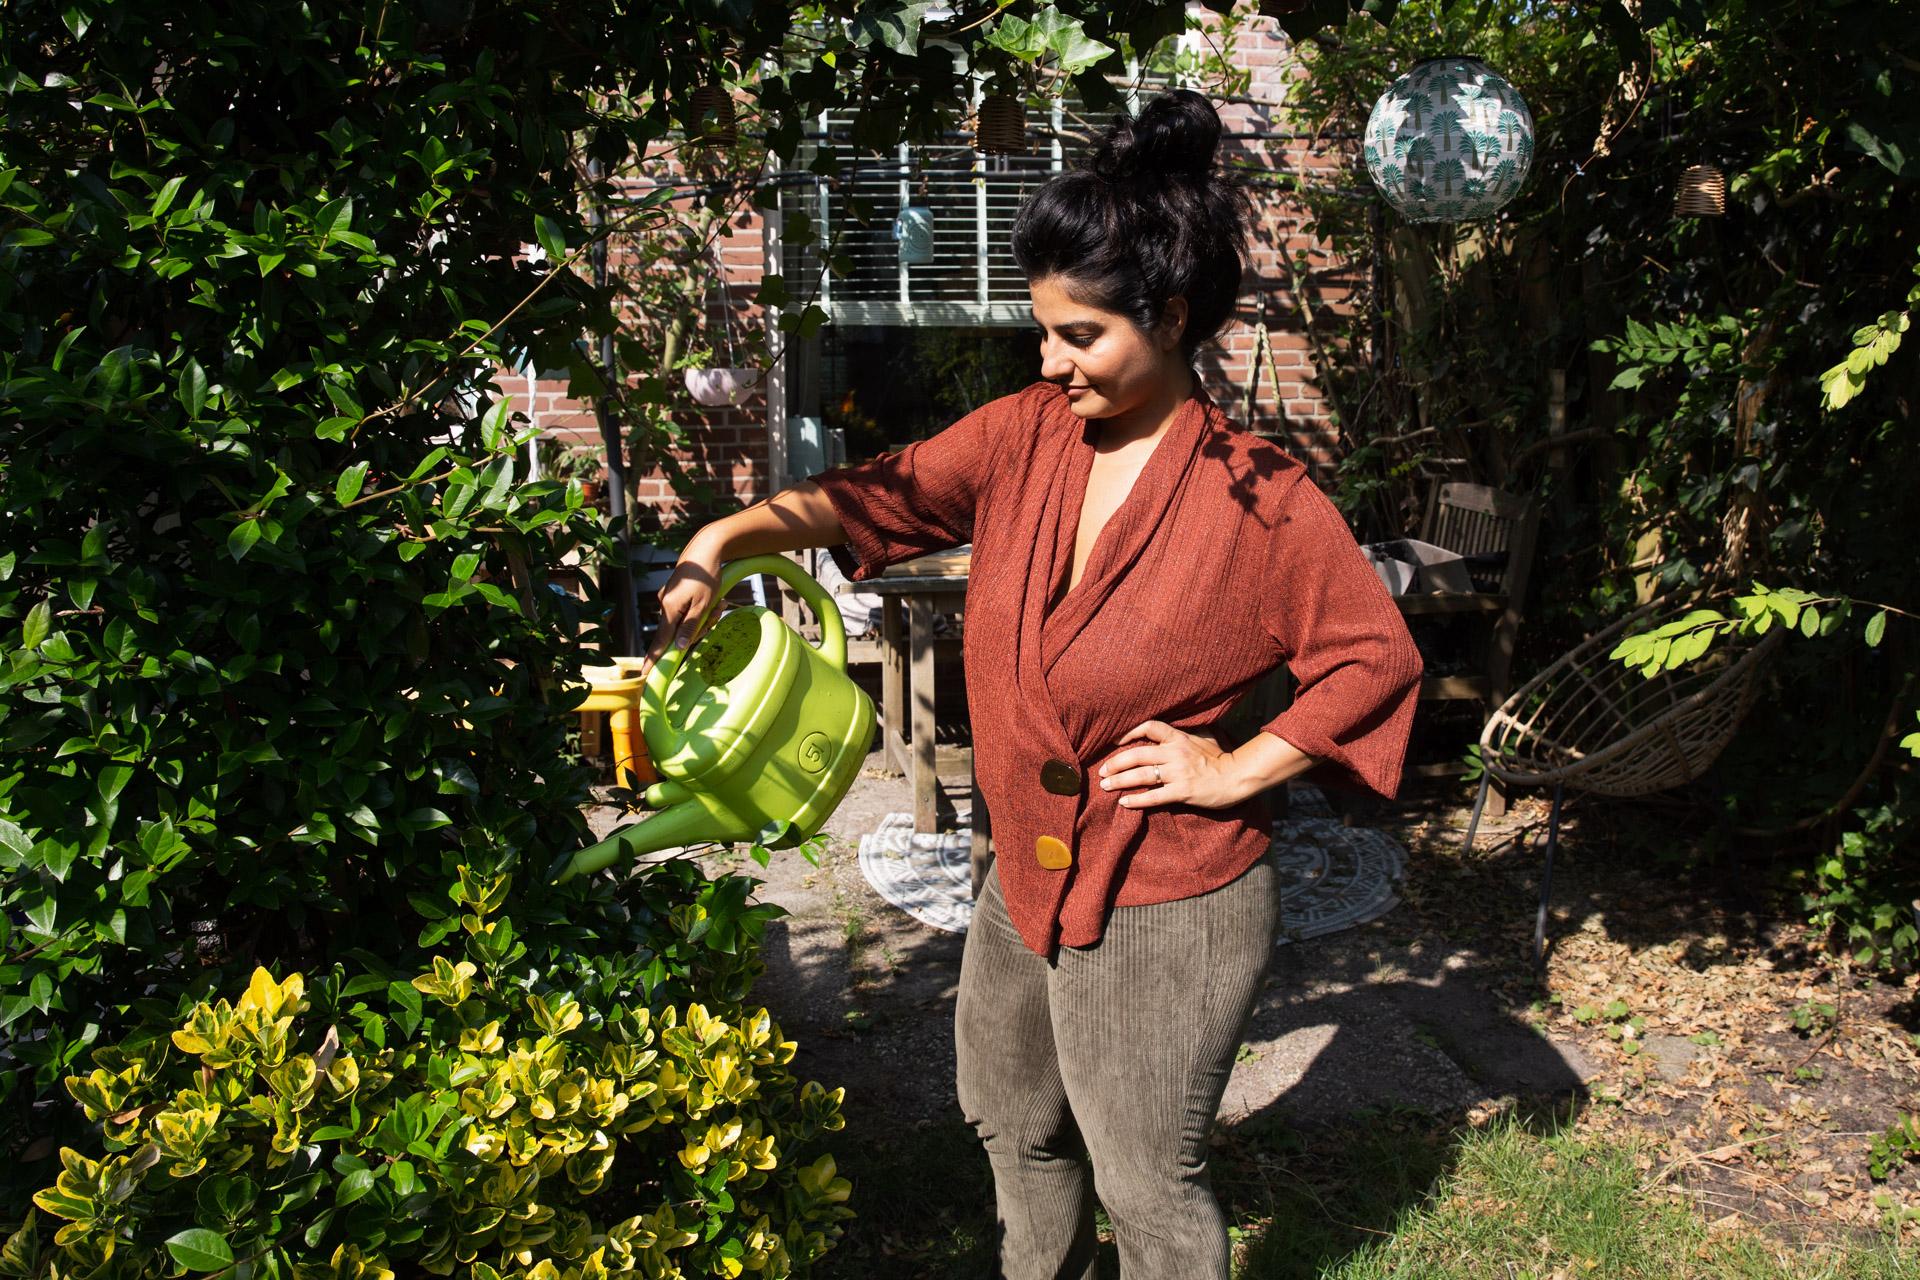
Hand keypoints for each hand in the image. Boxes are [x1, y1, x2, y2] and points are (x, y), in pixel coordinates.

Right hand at [644, 533, 723, 675]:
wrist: (706, 549)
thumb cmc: (706, 577)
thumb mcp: (703, 605)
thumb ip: (691, 627)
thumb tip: (679, 647)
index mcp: (670, 609)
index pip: (660, 640)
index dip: (654, 658)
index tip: (645, 673)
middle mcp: (665, 604)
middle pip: (679, 632)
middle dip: (701, 628)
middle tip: (717, 613)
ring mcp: (669, 599)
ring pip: (687, 621)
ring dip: (705, 617)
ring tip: (719, 603)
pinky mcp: (676, 594)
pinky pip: (688, 611)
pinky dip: (701, 609)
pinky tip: (715, 600)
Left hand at [1097, 720, 1251, 810]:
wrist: (1237, 777)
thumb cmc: (1220, 758)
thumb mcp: (1206, 736)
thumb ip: (1189, 729)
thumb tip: (1178, 720)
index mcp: (1179, 737)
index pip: (1149, 726)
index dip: (1129, 731)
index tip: (1115, 741)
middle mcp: (1176, 753)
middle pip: (1137, 754)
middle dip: (1115, 763)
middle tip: (1102, 771)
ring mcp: (1178, 773)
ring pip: (1141, 776)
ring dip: (1119, 781)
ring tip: (1106, 786)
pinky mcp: (1182, 791)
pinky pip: (1154, 796)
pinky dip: (1136, 800)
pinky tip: (1124, 802)